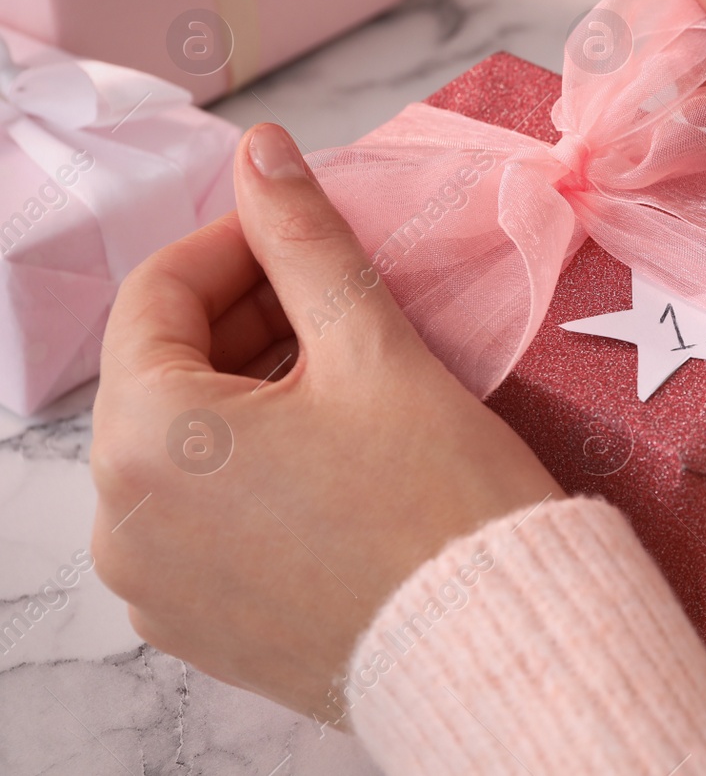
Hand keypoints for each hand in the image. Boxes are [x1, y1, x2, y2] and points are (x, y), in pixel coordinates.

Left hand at [90, 124, 561, 723]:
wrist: (494, 643)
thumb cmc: (440, 498)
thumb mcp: (373, 347)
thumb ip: (305, 239)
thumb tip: (263, 151)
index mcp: (147, 440)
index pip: (157, 295)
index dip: (232, 242)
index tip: (298, 227)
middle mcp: (122, 521)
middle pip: (163, 374)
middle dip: (245, 319)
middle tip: (335, 300)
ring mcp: (153, 584)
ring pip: (180, 446)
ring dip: (246, 392)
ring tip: (342, 375)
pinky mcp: (194, 625)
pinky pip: (196, 516)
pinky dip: (245, 468)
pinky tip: (328, 454)